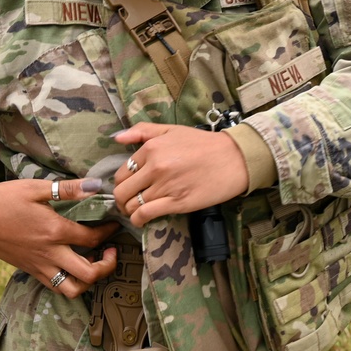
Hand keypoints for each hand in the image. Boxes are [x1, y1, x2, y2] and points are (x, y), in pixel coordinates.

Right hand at [0, 178, 119, 297]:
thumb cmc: (6, 200)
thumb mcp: (36, 188)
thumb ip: (68, 189)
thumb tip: (95, 185)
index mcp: (54, 231)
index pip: (92, 238)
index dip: (108, 232)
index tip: (114, 224)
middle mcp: (50, 254)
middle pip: (89, 274)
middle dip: (107, 265)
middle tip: (111, 251)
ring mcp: (40, 266)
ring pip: (73, 289)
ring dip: (89, 280)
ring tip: (93, 263)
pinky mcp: (31, 271)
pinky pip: (56, 287)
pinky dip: (70, 283)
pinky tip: (73, 266)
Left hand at [112, 123, 248, 226]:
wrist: (234, 159)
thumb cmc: (203, 144)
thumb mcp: (171, 130)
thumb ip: (142, 131)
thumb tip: (116, 138)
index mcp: (151, 148)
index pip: (121, 173)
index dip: (121, 184)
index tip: (127, 188)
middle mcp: (155, 167)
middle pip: (122, 191)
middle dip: (121, 200)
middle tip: (127, 203)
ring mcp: (165, 186)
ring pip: (132, 205)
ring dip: (129, 211)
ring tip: (135, 211)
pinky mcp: (177, 203)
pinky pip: (145, 215)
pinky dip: (138, 220)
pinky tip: (141, 220)